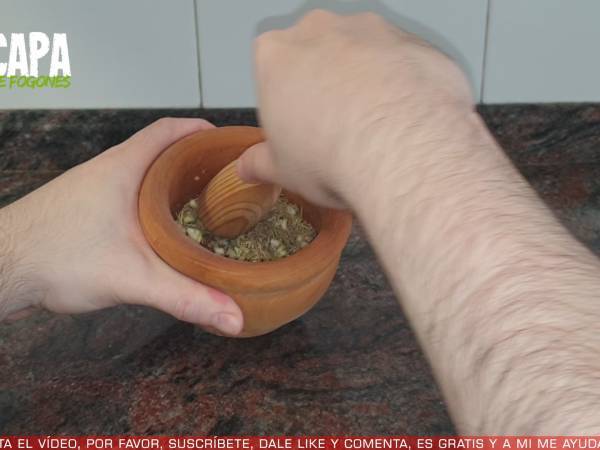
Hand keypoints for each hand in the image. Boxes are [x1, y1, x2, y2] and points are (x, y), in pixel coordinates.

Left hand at [0, 118, 243, 334]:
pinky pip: (126, 194)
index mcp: (123, 168)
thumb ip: (186, 297)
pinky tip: (159, 229)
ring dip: (170, 182)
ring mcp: (91, 189)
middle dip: (193, 160)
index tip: (226, 141)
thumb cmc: (54, 257)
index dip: (200, 131)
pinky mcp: (81, 210)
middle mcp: (106, 171)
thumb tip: (234, 318)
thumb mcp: (133, 278)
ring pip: (141, 174)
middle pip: (159, 151)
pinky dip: (150, 202)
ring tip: (200, 202)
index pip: (168, 131)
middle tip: (224, 178)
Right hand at [238, 10, 473, 207]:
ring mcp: (370, 29)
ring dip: (366, 82)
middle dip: (325, 85)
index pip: (272, 69)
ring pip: (362, 54)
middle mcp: (321, 29)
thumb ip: (260, 163)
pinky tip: (405, 119)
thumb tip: (248, 168)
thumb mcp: (282, 170)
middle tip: (336, 130)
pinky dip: (403, 84)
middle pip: (317, 54)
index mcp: (276, 54)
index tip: (299, 128)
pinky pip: (401, 61)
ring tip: (375, 128)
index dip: (286, 102)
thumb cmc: (332, 155)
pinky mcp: (411, 40)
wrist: (401, 150)